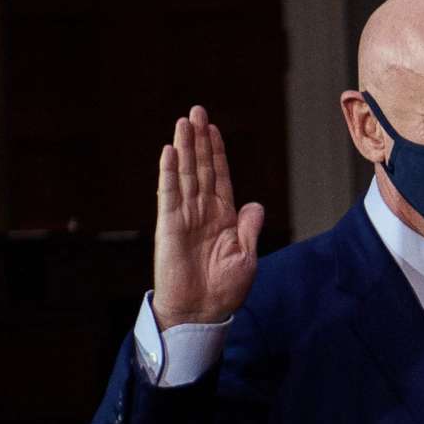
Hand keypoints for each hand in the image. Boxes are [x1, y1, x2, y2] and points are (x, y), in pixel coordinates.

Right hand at [152, 105, 264, 326]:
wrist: (202, 313)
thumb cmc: (225, 290)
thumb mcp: (246, 257)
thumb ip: (249, 229)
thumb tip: (254, 204)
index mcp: (223, 217)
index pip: (219, 176)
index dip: (216, 152)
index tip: (213, 128)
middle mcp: (202, 212)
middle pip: (200, 168)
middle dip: (199, 139)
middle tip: (196, 110)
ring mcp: (185, 216)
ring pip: (184, 174)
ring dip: (184, 148)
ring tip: (183, 122)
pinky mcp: (170, 226)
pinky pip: (169, 194)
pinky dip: (169, 172)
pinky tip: (169, 151)